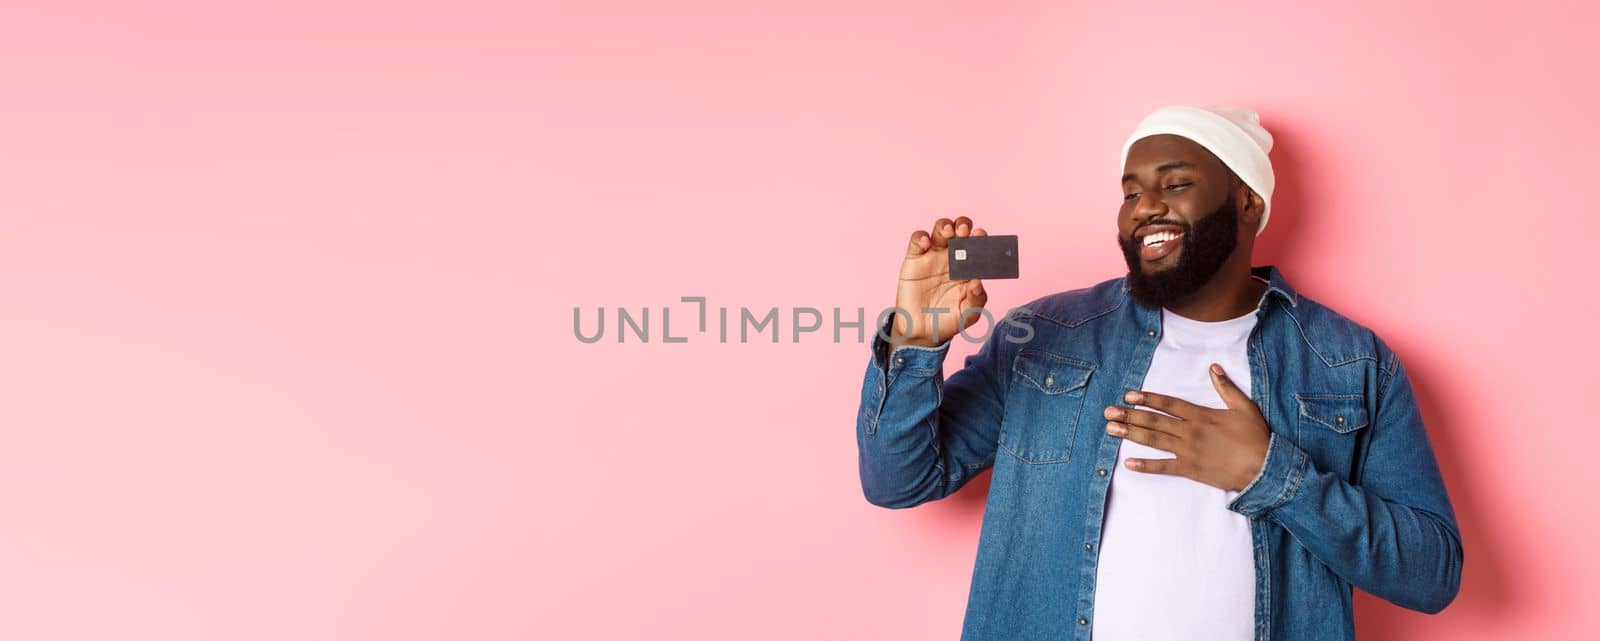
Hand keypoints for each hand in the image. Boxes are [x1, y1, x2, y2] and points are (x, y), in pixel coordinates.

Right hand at [890, 216, 988, 347]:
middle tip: (964, 232)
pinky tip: (927, 244)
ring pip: (940, 229)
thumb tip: (978, 283)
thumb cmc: (948, 320)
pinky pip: (917, 240)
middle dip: (963, 225)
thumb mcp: (967, 314)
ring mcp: (933, 256)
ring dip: (945, 225)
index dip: (980, 237)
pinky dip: (921, 237)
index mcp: (969, 266)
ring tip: (949, 233)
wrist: (922, 331)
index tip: (981, 237)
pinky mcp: (914, 259)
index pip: (977, 244)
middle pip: (959, 230)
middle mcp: (952, 257)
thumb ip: (976, 300)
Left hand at [1101, 363, 1271, 491]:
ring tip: (1110, 430)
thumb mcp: (1244, 407)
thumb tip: (1213, 367)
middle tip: (1108, 412)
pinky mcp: (1190, 470)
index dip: (1148, 399)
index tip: (1129, 395)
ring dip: (1130, 434)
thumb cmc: (1255, 437)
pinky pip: (1164, 467)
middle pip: (1154, 421)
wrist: (1264, 468)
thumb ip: (1226, 388)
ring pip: (1154, 441)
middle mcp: (1190, 432)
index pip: (1168, 404)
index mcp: (1201, 415)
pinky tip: (1128, 463)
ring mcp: (1188, 452)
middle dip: (1129, 415)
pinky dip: (1146, 465)